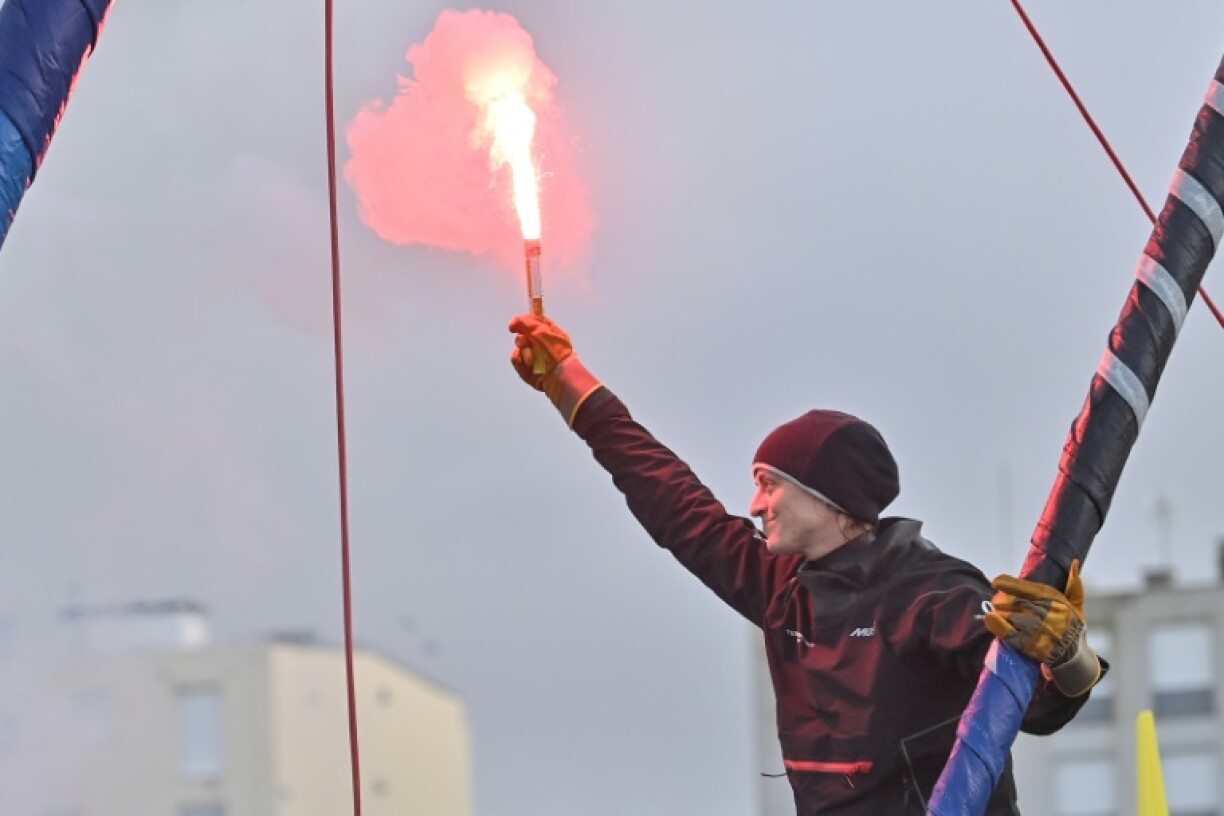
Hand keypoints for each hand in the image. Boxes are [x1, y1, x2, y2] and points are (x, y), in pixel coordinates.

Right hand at [508, 313, 602, 426]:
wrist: (561, 378)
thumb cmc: (556, 353)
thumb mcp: (543, 334)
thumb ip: (527, 324)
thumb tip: (512, 323)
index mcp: (550, 333)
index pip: (535, 321)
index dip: (524, 322)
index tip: (516, 325)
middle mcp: (542, 344)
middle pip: (523, 335)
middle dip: (522, 340)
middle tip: (526, 343)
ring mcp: (535, 357)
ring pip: (519, 348)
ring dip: (524, 353)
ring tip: (532, 361)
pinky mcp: (528, 369)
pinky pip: (517, 360)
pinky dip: (518, 361)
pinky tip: (525, 365)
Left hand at [985, 560, 1101, 695]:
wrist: (1073, 655)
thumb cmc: (1072, 626)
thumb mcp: (1077, 605)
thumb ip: (1074, 585)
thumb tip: (1075, 563)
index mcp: (1052, 600)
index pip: (1026, 588)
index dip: (1008, 583)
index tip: (996, 582)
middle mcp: (1041, 612)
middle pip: (1013, 600)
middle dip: (1001, 599)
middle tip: (997, 600)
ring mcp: (1032, 628)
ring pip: (1008, 614)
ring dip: (999, 611)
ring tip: (996, 610)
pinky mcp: (1025, 643)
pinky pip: (1006, 631)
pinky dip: (996, 624)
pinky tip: (990, 618)